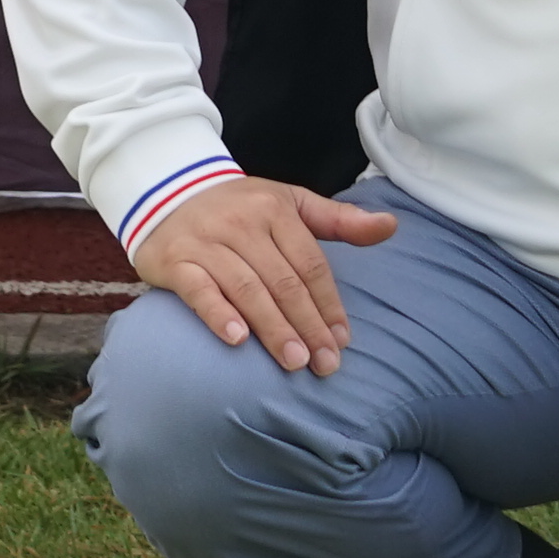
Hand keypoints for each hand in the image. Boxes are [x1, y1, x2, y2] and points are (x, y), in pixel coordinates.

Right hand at [127, 174, 400, 374]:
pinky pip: (199, 290)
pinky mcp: (176, 261)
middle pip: (284, 281)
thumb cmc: (240, 207)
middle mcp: (242, 224)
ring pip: (248, 289)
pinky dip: (218, 314)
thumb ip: (339, 220)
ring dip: (274, 328)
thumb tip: (391, 226)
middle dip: (308, 325)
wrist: (166, 192)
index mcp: (275, 210)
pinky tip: (237, 340)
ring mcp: (207, 243)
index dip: (329, 304)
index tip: (342, 340)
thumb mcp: (290, 203)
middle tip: (324, 364)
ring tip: (294, 362)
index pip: (310, 264)